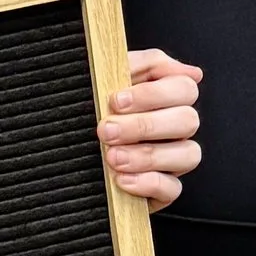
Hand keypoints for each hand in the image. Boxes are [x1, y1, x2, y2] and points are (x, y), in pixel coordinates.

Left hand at [100, 47, 202, 209]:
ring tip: (112, 157)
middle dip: (144, 125)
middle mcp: (175, 128)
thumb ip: (141, 65)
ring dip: (147, 155)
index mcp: (167, 99)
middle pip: (188, 120)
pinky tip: (122, 179)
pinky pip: (173, 189)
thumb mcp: (107, 79)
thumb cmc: (91, 112)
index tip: (116, 100)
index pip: (184, 88)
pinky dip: (148, 183)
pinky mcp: (163, 190)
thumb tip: (190, 71)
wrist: (65, 154)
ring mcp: (173, 160)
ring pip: (188, 154)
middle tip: (107, 130)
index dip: (153, 94)